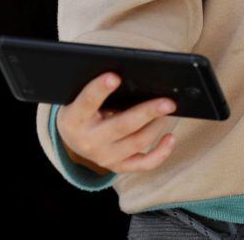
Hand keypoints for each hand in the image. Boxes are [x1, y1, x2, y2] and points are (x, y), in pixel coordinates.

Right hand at [56, 71, 179, 174]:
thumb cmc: (84, 109)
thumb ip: (102, 90)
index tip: (115, 77)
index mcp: (75, 119)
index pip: (87, 102)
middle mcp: (88, 141)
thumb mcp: (81, 97)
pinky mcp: (117, 166)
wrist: (72, 137)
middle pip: (122, 125)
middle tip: (168, 102)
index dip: (100, 89)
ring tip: (170, 108)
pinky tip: (171, 138)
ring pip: (138, 141)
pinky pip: (143, 164)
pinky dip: (161, 153)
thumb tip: (138, 78)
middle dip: (148, 112)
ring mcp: (104, 156)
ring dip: (157, 125)